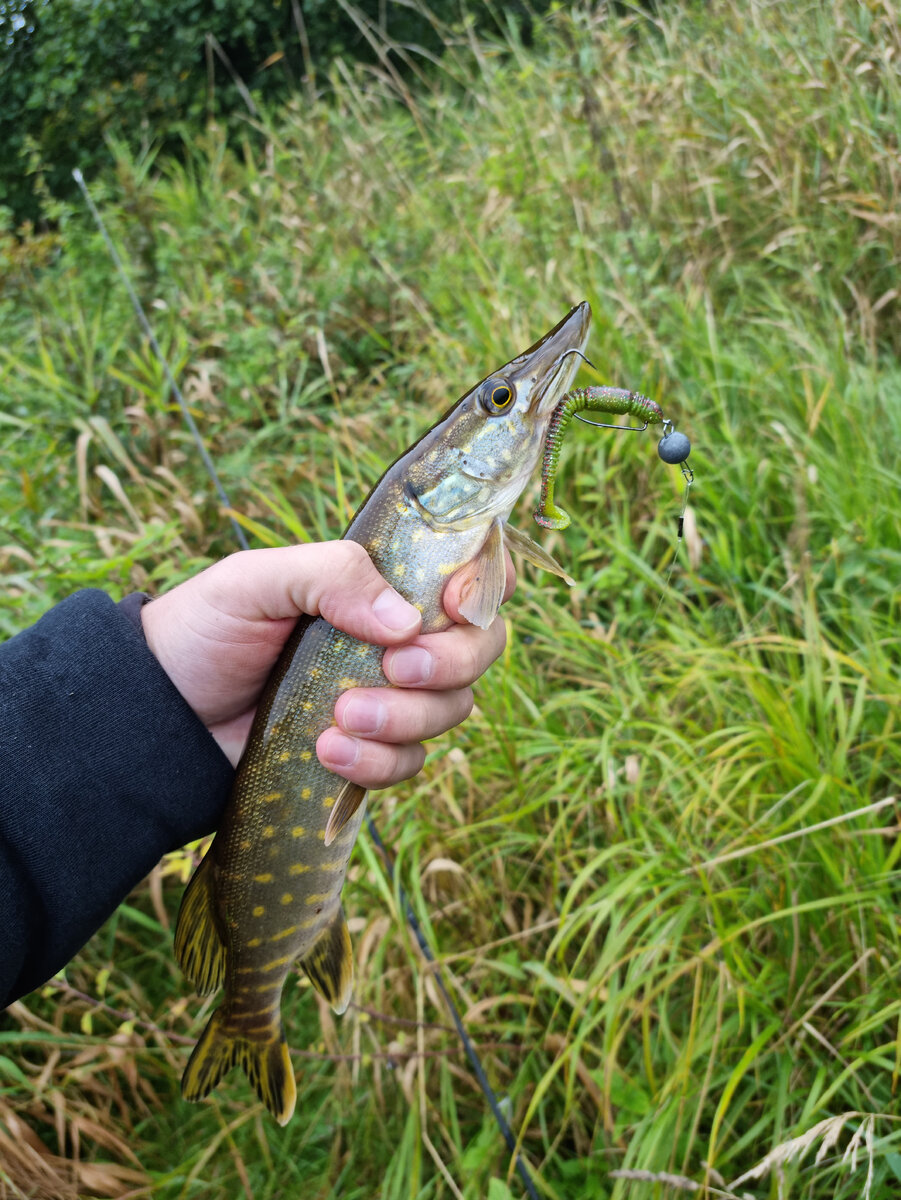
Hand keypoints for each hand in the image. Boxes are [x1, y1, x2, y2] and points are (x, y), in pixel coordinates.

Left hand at [140, 542, 514, 786]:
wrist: (164, 712)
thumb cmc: (207, 629)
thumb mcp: (257, 580)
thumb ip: (331, 576)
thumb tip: (406, 620)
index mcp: (383, 582)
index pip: (470, 570)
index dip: (483, 584)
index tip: (450, 604)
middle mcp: (401, 637)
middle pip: (481, 647)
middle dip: (450, 662)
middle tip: (395, 669)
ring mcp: (391, 696)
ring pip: (452, 709)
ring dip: (405, 718)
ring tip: (337, 719)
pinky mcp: (371, 750)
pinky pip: (410, 763)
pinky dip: (377, 762)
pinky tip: (326, 752)